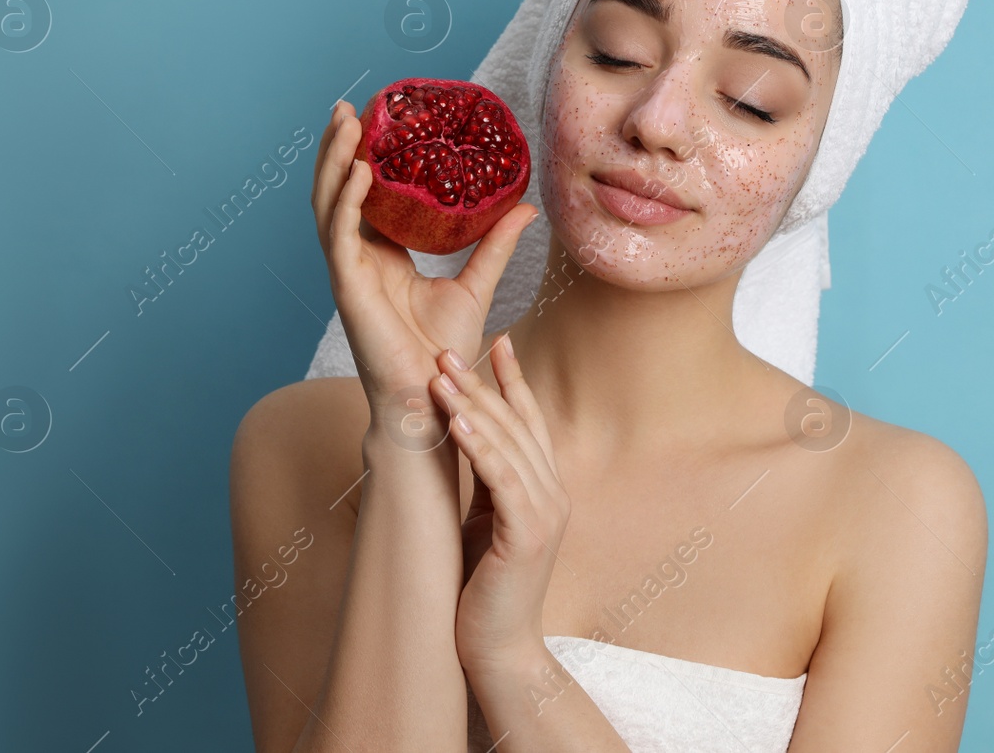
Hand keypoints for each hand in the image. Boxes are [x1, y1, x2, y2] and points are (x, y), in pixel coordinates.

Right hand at [312, 100, 539, 417]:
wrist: (435, 398)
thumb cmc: (446, 351)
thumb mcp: (477, 284)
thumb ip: (494, 244)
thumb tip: (525, 206)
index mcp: (382, 256)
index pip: (364, 195)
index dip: (364, 156)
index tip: (377, 117)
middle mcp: (359, 259)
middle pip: (338, 191)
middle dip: (338, 147)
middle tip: (349, 105)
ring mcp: (348, 273)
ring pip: (329, 205)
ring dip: (333, 161)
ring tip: (347, 122)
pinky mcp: (348, 288)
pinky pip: (340, 235)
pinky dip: (346, 200)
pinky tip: (358, 170)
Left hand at [429, 336, 568, 671]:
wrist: (499, 651)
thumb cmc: (484, 590)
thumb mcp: (485, 521)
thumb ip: (485, 483)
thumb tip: (458, 439)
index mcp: (544, 489)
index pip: (530, 421)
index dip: (513, 380)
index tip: (495, 342)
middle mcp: (553, 494)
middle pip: (519, 423)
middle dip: (482, 383)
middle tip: (447, 349)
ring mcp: (544, 513)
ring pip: (509, 444)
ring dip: (472, 405)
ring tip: (440, 375)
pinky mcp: (527, 534)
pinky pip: (502, 478)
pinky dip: (479, 446)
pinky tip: (456, 421)